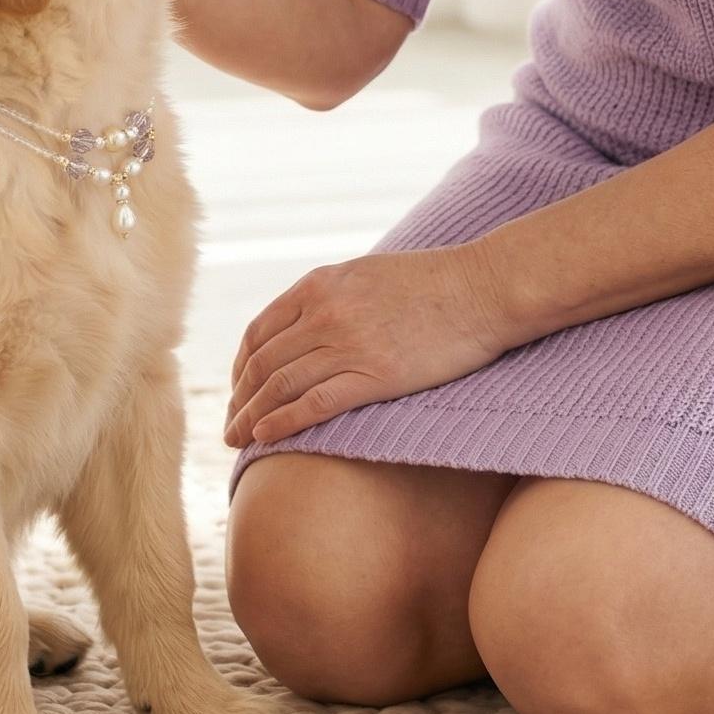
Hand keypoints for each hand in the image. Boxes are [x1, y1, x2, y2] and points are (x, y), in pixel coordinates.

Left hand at [221, 246, 512, 447]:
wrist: (484, 287)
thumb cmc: (435, 281)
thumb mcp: (369, 273)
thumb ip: (335, 295)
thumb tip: (312, 322)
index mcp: (320, 284)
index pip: (260, 331)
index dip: (240, 366)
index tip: (238, 390)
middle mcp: (324, 312)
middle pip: (262, 363)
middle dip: (239, 398)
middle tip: (229, 425)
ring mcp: (347, 343)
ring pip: (280, 385)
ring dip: (251, 417)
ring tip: (236, 441)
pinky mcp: (375, 374)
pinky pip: (314, 404)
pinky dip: (282, 422)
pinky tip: (264, 438)